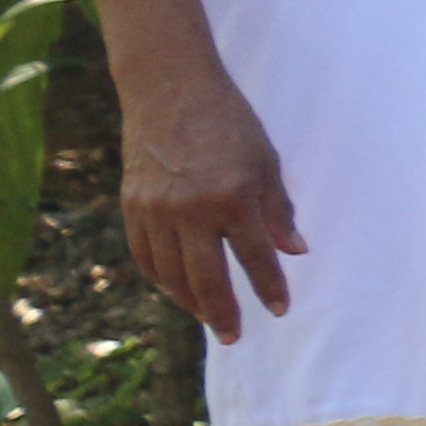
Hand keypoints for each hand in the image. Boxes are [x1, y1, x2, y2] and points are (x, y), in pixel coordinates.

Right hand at [119, 66, 301, 338]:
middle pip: (207, 278)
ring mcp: (155, 210)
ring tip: (208, 317)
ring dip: (190, 301)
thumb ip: (278, 210)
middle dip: (222, 312)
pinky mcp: (132, 206)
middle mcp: (190, 210)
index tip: (279, 309)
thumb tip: (294, 251)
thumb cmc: (228, 122)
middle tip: (233, 336)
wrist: (169, 90)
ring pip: (171, 273)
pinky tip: (176, 289)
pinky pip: (145, 255)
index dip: (269, 287)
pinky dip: (161, 278)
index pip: (254, 256)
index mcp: (232, 196)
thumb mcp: (265, 162)